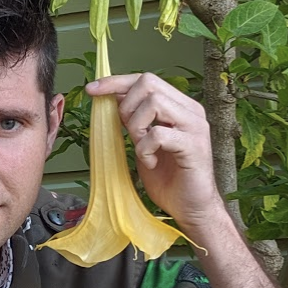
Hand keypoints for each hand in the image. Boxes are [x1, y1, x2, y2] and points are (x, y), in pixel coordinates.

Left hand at [87, 72, 225, 230]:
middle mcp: (191, 110)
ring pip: (154, 103)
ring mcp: (195, 126)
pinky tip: (151, 162)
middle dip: (127, 107)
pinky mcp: (194, 145)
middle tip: (129, 133)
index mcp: (180, 106)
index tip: (92, 89)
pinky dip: (145, 149)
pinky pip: (158, 134)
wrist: (190, 207)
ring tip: (142, 149)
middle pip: (149, 83)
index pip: (146, 79)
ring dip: (137, 127)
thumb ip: (133, 119)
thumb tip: (111, 98)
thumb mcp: (143, 141)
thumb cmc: (168, 178)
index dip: (116, 82)